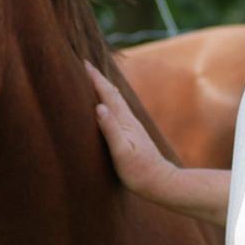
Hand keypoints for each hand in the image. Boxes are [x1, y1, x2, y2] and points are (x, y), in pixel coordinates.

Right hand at [84, 60, 172, 195]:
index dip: (96, 78)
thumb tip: (99, 107)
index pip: (107, 94)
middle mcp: (129, 119)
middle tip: (86, 65)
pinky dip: (110, 101)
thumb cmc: (139, 170)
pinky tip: (110, 105)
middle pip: (112, 93)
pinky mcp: (132, 134)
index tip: (84, 63)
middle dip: (99, 78)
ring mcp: (132, 126)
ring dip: (105, 88)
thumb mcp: (122, 152)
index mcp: (124, 121)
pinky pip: (118, 110)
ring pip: (116, 100)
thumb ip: (111, 129)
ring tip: (95, 79)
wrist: (160, 181)